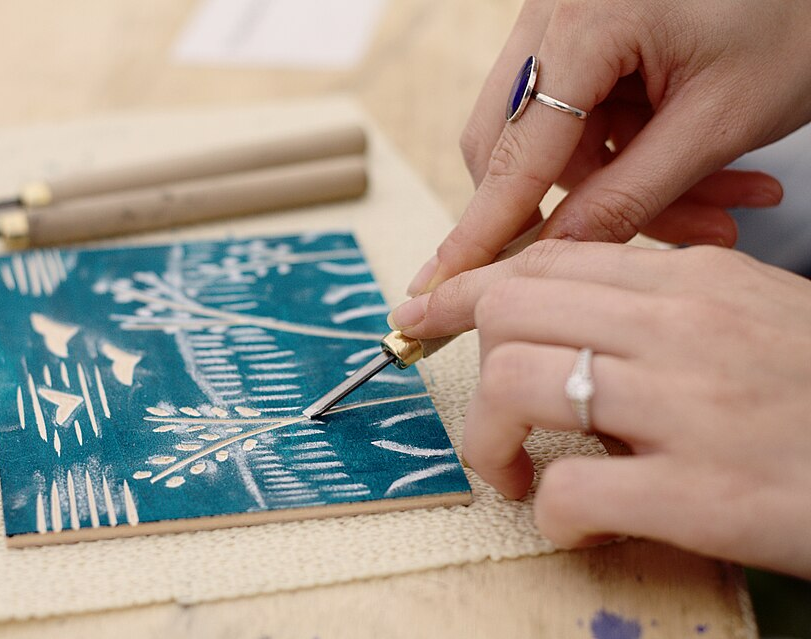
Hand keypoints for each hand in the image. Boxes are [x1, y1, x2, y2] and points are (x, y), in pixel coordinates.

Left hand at [392, 241, 810, 577]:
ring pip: (516, 385)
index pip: (545, 262)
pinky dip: (551, 514)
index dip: (468, 289)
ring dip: (493, 443)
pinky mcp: (704, 493)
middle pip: (510, 312)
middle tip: (493, 422)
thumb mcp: (754, 315)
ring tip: (519, 475)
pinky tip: (579, 524)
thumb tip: (563, 313)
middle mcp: (684, 328)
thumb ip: (662, 304)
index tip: (425, 313)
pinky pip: (571, 492)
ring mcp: (691, 407)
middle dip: (470, 365)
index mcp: (694, 281)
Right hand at [407, 0, 810, 295]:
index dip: (481, 231)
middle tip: (640, 239)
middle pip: (510, 143)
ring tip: (718, 206)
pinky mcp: (583, 35)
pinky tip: (702, 173)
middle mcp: (554, 11)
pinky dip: (628, 157)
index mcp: (587, 17)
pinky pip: (578, 118)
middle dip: (570, 206)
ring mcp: (563, 20)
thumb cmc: (793, 14)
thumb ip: (632, 194)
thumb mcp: (720, 118)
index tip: (438, 285)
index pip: (515, 152)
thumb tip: (557, 254)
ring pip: (550, 139)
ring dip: (618, 187)